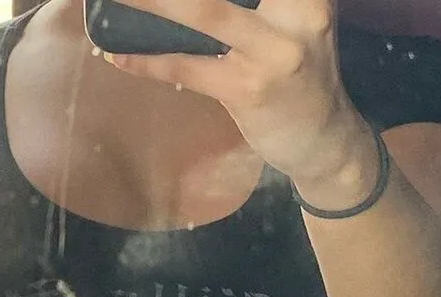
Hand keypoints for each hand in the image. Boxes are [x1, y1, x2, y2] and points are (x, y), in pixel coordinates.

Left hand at [102, 0, 363, 180]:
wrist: (325, 139)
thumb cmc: (300, 66)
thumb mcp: (297, 13)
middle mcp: (300, 8)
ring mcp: (274, 51)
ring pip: (203, 11)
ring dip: (148, 1)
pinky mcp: (249, 90)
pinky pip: (186, 68)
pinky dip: (145, 62)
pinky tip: (115, 54)